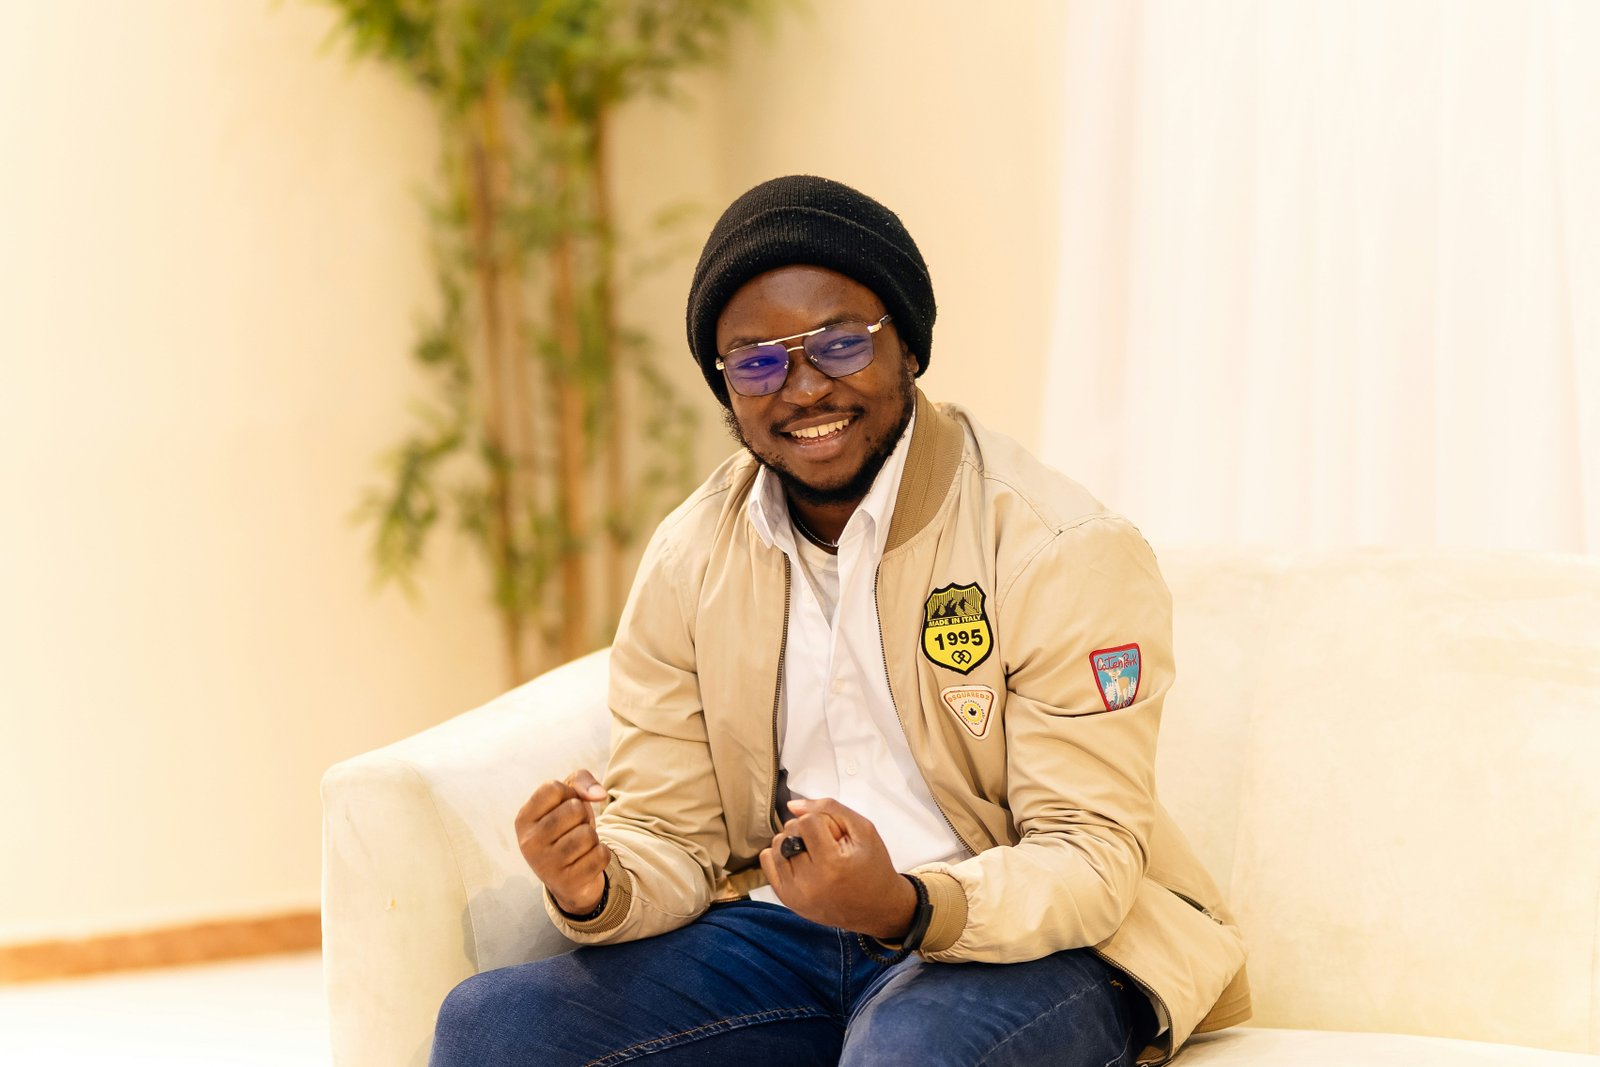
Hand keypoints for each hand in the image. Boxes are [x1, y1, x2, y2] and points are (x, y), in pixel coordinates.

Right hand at [515, 769, 610, 915]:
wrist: (568, 879)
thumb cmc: (567, 829)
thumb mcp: (567, 799)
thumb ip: (581, 780)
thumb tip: (599, 794)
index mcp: (523, 819)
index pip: (553, 788)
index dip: (569, 793)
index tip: (564, 808)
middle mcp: (529, 842)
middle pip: (575, 809)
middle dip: (583, 817)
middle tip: (574, 830)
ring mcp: (545, 865)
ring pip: (588, 834)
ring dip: (592, 837)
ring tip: (580, 846)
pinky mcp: (566, 882)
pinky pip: (600, 855)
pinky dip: (601, 855)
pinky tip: (586, 861)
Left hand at [758, 798, 916, 939]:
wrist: (877, 907)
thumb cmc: (873, 867)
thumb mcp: (863, 830)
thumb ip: (829, 809)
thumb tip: (793, 805)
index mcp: (832, 864)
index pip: (807, 821)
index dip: (823, 822)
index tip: (837, 836)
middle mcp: (810, 882)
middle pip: (790, 832)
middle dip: (808, 832)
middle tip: (829, 846)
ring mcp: (796, 894)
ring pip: (776, 846)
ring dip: (793, 843)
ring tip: (814, 853)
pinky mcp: (788, 900)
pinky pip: (768, 864)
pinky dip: (780, 856)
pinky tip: (799, 860)